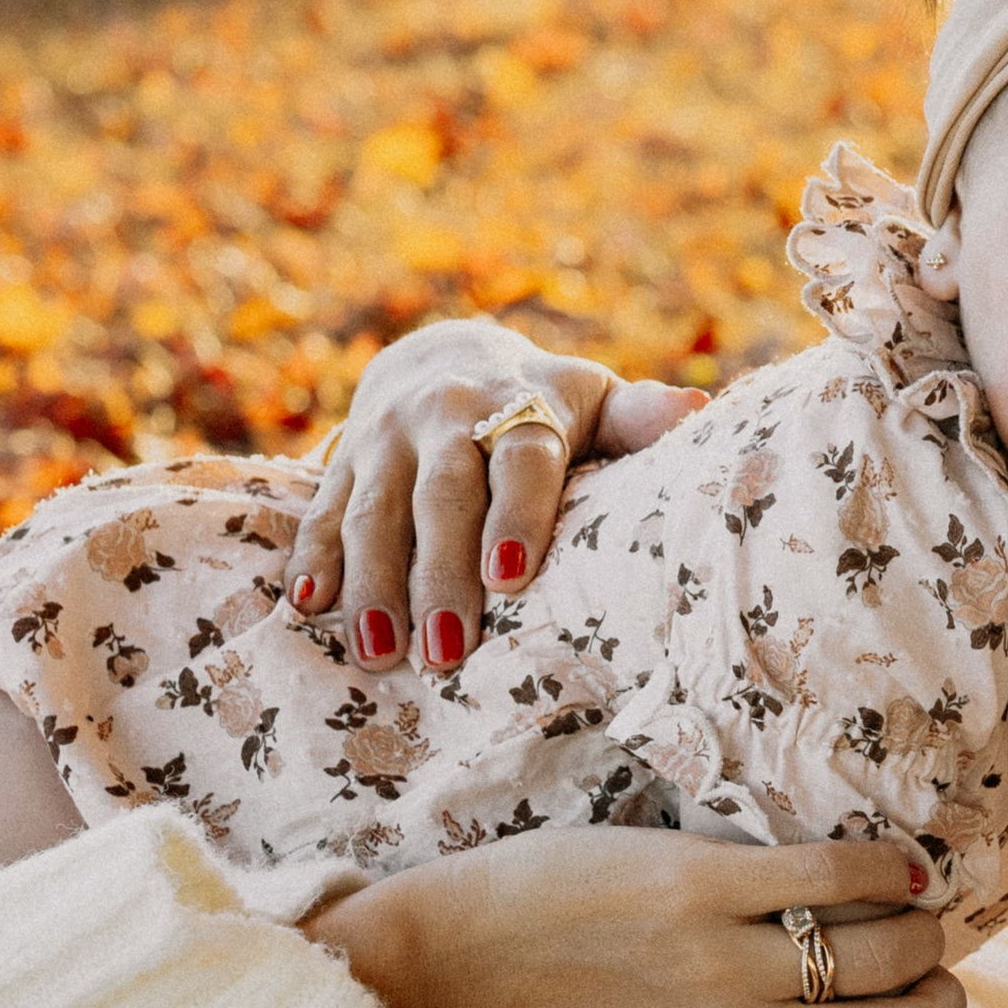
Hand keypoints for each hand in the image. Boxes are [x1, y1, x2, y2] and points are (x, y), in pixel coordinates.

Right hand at [290, 318, 704, 677]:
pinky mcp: (342, 459)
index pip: (521, 457)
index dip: (517, 514)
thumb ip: (641, 415)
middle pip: (441, 496)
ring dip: (372, 583)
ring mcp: (387, 437)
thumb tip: (701, 408)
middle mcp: (447, 415)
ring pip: (374, 510)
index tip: (512, 578)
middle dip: (439, 575)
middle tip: (446, 653)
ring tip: (378, 653)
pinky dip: (313, 558)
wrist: (441, 354)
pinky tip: (307, 607)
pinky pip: (323, 509)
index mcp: (520, 403)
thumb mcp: (593, 399)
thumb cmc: (542, 401)